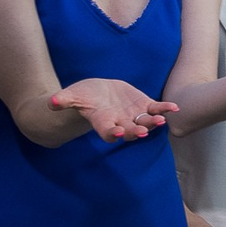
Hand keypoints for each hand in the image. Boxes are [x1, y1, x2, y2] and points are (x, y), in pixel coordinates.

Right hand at [50, 77, 177, 140]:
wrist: (99, 92)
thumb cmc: (84, 96)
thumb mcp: (73, 96)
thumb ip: (64, 100)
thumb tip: (51, 102)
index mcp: (103, 122)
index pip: (108, 132)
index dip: (112, 133)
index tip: (116, 133)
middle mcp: (121, 122)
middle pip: (129, 131)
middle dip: (135, 132)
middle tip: (142, 132)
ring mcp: (134, 116)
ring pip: (146, 122)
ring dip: (153, 122)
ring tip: (161, 120)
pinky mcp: (144, 106)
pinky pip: (157, 109)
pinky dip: (165, 109)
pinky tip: (174, 107)